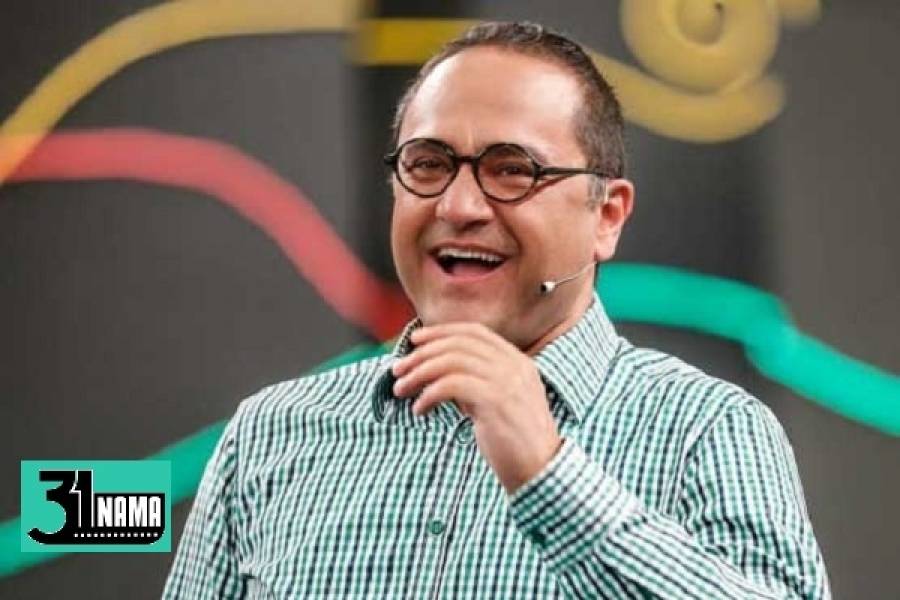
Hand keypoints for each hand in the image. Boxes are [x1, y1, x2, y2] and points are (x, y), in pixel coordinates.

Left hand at [391, 322, 562, 494]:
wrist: (541, 470)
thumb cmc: (515, 442)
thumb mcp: (499, 403)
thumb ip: (478, 383)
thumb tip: (437, 374)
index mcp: (517, 362)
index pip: (474, 332)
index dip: (441, 332)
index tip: (415, 341)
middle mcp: (514, 366)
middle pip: (458, 344)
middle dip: (421, 354)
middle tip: (398, 370)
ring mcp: (506, 382)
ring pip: (450, 362)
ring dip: (419, 374)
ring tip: (401, 390)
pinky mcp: (495, 401)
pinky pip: (450, 385)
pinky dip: (428, 394)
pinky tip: (419, 410)